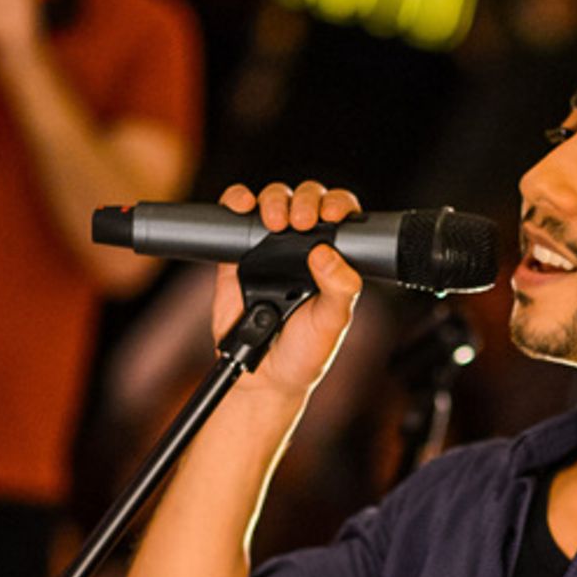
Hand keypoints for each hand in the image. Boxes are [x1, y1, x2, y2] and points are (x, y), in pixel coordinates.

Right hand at [211, 180, 363, 398]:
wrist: (264, 376)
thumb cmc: (304, 351)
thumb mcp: (331, 323)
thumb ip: (339, 289)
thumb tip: (327, 253)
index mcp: (333, 259)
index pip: (340, 217)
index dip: (338, 206)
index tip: (332, 217)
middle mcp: (302, 248)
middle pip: (306, 200)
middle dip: (305, 201)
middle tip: (301, 222)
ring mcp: (269, 247)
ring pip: (273, 201)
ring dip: (274, 200)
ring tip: (274, 221)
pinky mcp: (237, 253)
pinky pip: (235, 215)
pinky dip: (236, 201)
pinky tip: (242, 206)